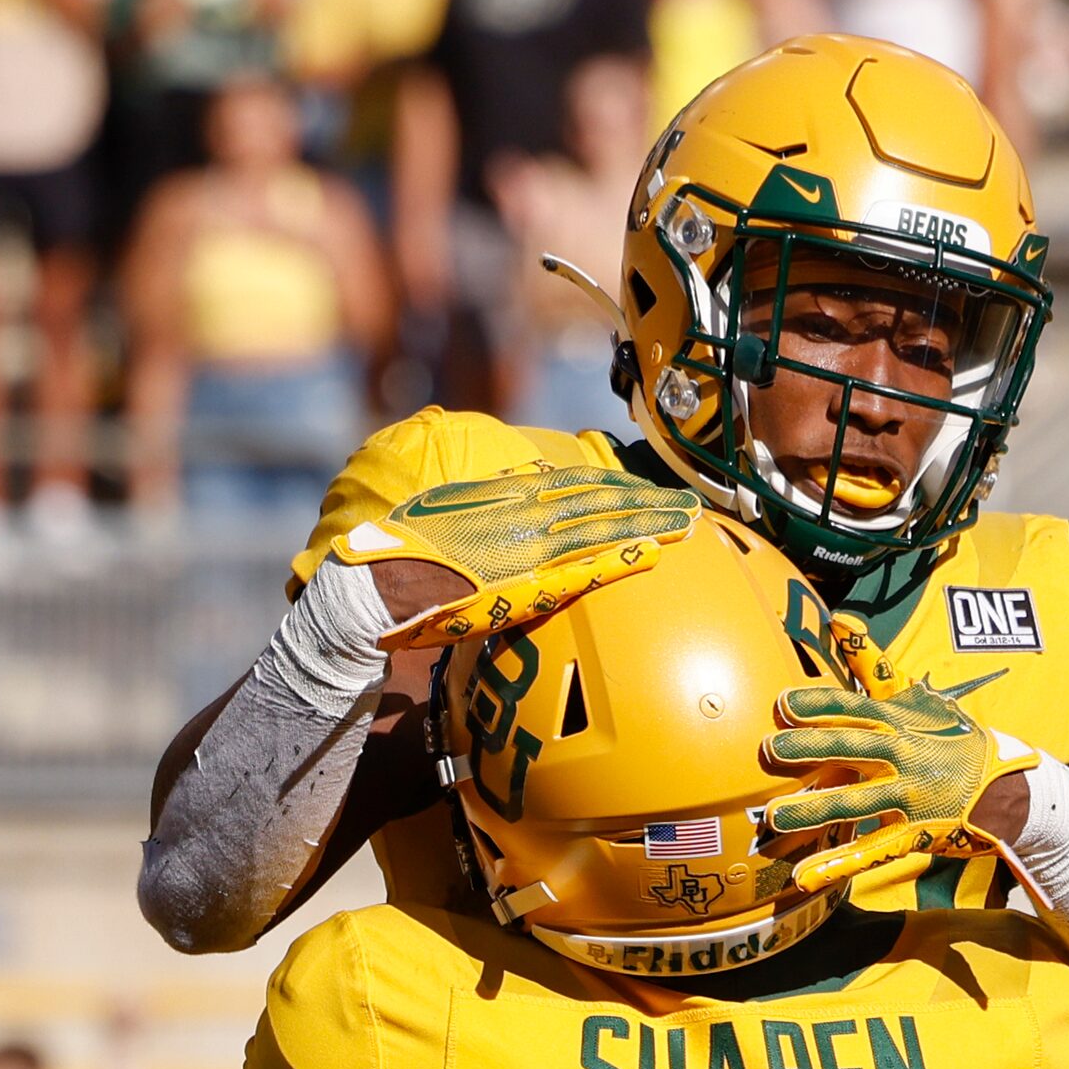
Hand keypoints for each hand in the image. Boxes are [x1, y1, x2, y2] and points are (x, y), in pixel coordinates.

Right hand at [328, 466, 701, 647]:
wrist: (379, 583)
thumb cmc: (406, 556)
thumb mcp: (450, 511)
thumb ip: (490, 500)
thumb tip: (521, 488)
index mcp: (506, 495)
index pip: (577, 484)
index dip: (618, 486)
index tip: (647, 490)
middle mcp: (524, 513)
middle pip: (602, 502)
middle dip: (648, 502)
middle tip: (689, 504)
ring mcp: (529, 545)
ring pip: (603, 527)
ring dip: (650, 525)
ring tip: (687, 524)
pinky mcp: (526, 580)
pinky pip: (585, 567)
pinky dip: (621, 558)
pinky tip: (653, 553)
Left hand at [764, 614, 1039, 893]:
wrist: (1010, 790)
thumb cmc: (955, 740)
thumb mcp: (920, 698)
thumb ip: (873, 664)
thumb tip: (840, 618)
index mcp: (901, 721)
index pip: (856, 706)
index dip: (820, 704)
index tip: (782, 704)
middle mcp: (904, 755)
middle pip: (852, 748)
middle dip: (811, 748)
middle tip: (769, 750)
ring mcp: (910, 796)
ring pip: (857, 802)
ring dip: (815, 809)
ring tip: (774, 817)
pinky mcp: (914, 833)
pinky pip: (872, 850)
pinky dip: (839, 864)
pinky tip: (805, 875)